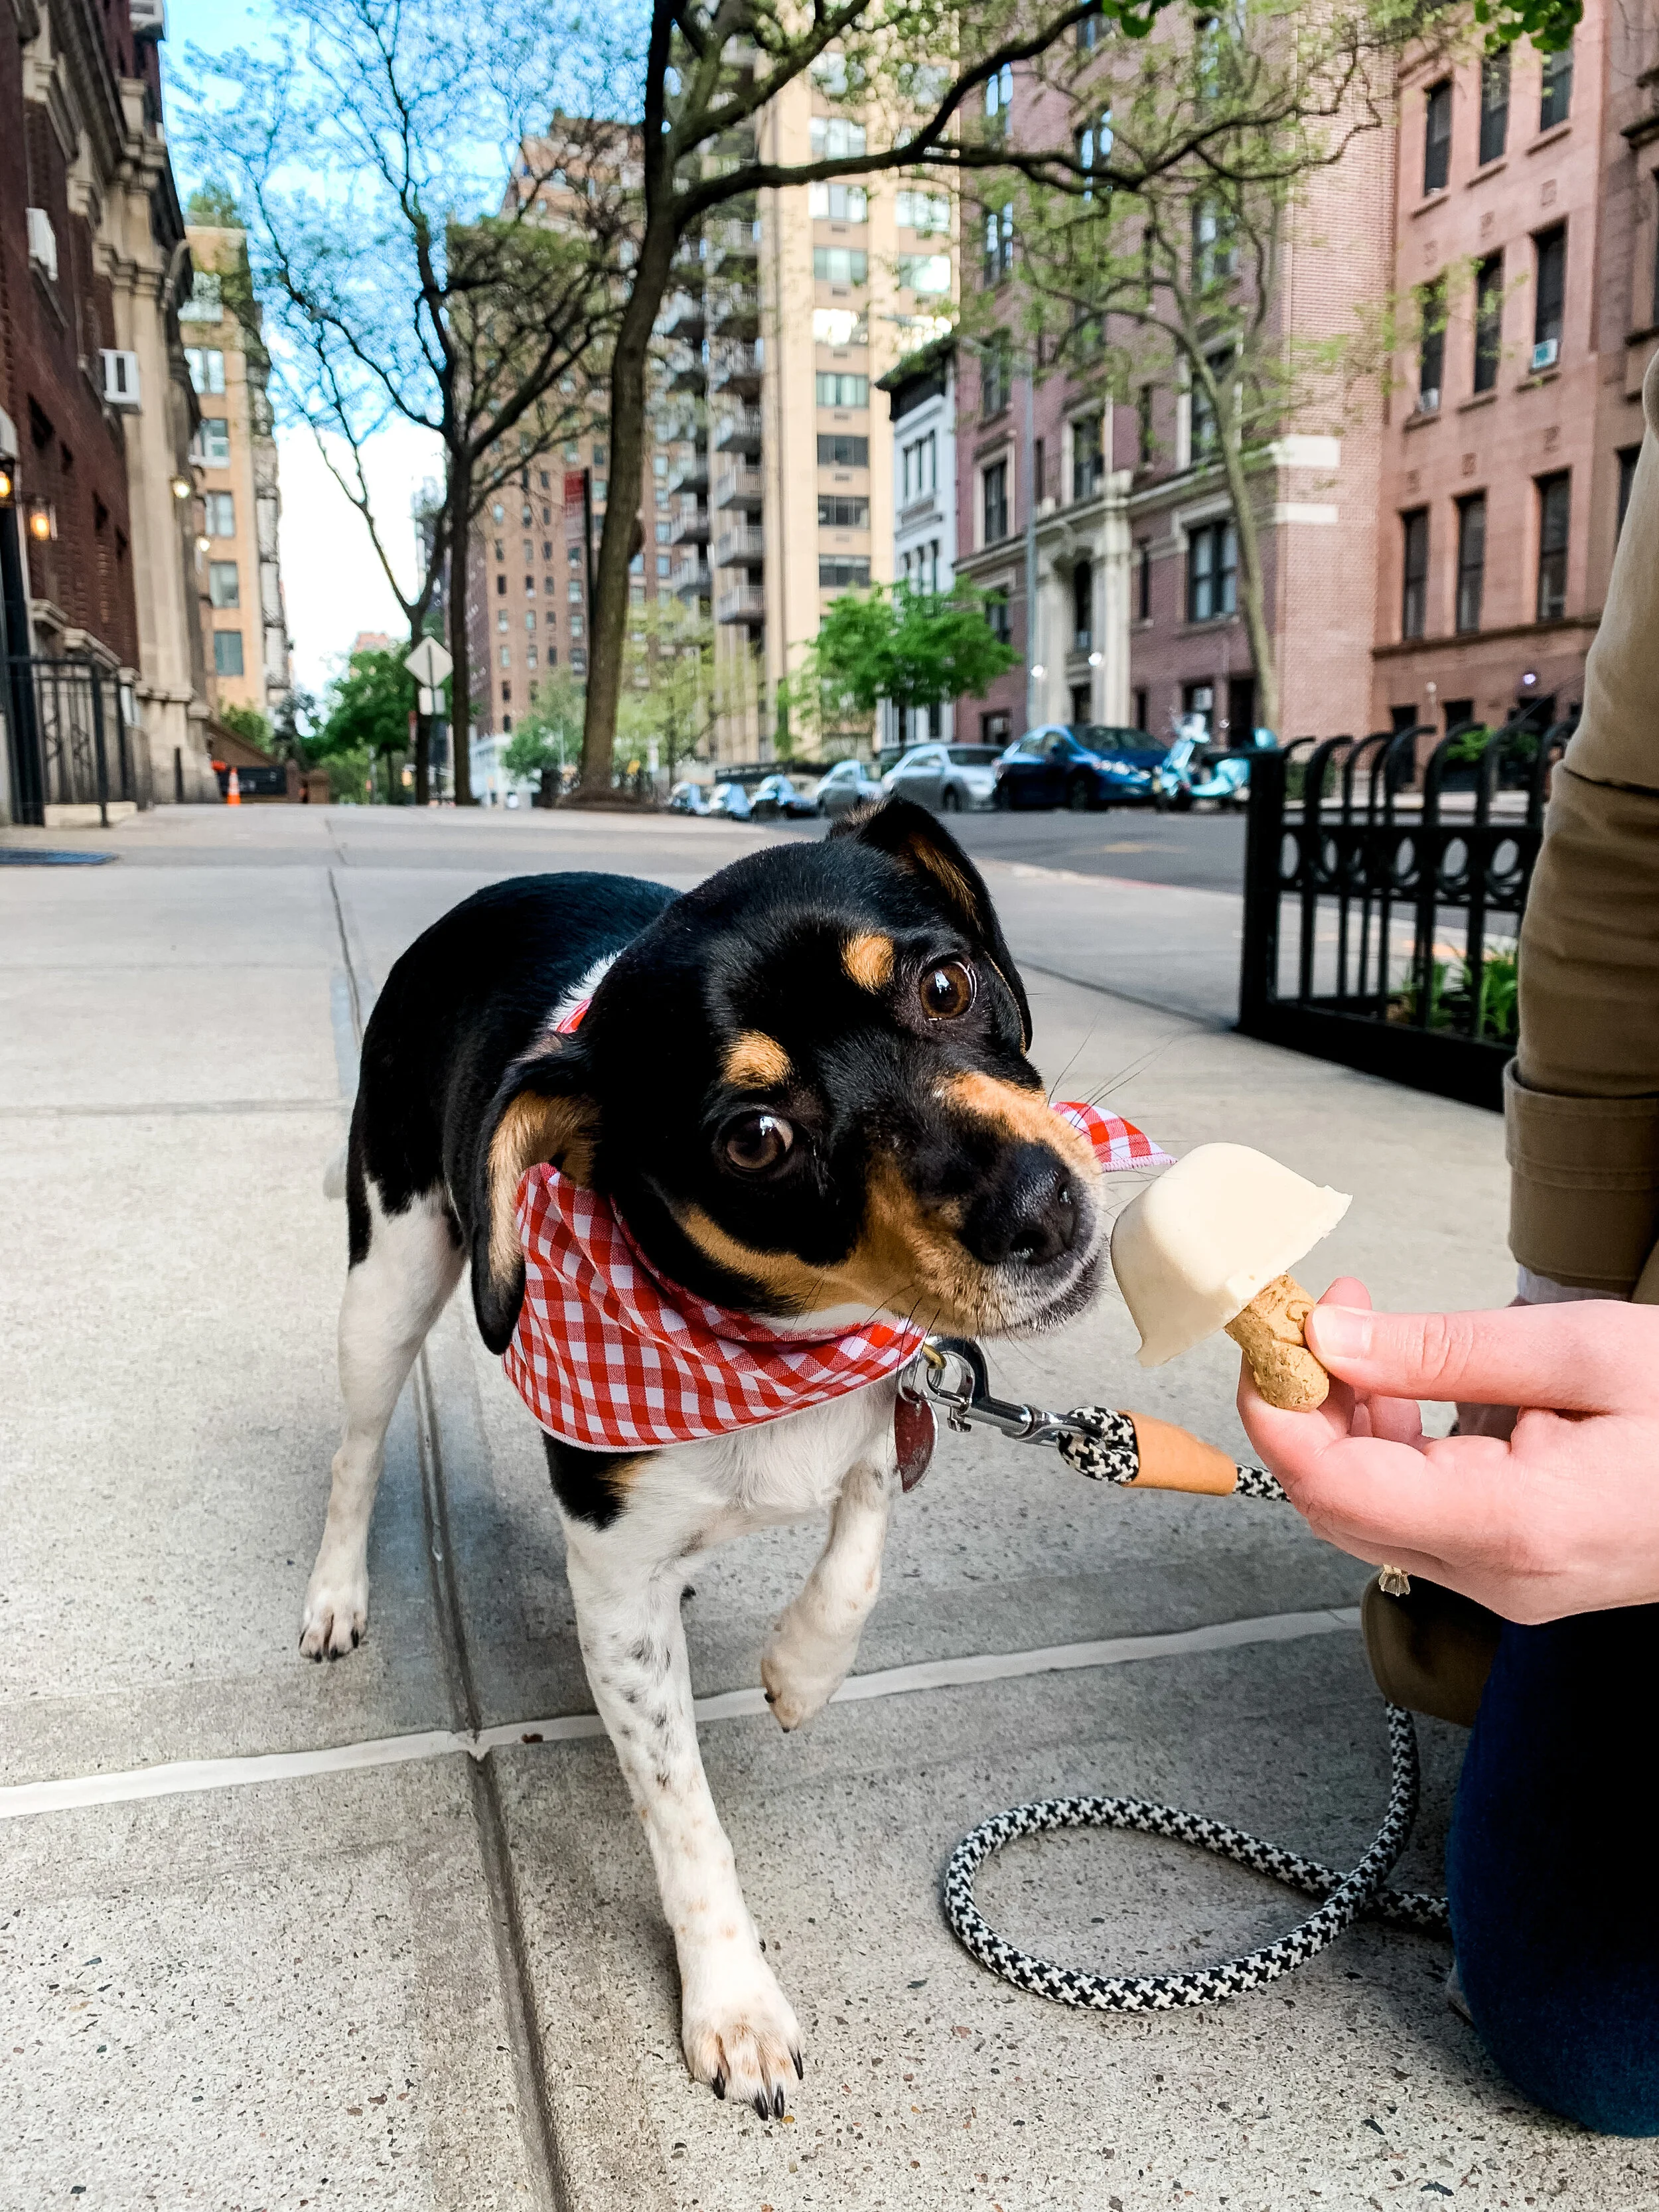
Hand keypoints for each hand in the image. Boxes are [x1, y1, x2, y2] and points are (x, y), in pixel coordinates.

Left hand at [1237, 1278, 1658, 1622]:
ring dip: (1342, 1422)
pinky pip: (1410, 1516)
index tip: (1267, 1333)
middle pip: (1336, 1504)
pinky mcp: (1512, 1571)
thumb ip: (1444, 1350)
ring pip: (1364, 1512)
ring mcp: (1504, 1585)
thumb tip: (1329, 1339)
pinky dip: (1386, 1448)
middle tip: (1318, 1313)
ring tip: (1365, 1333)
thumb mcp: (1583, 1352)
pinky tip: (1405, 1387)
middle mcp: (1499, 1577)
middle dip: (1303, 1406)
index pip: (1334, 1484)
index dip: (1277, 1408)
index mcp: (1514, 1527)